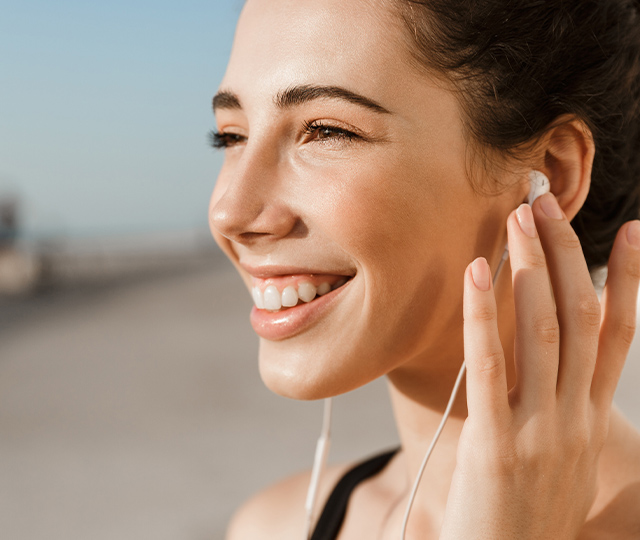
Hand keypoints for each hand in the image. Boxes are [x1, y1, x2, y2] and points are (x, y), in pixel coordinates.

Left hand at [440, 193, 639, 538]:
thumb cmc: (527, 514)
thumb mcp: (557, 458)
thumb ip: (560, 409)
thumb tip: (550, 363)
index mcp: (592, 417)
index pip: (617, 334)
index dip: (628, 280)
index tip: (632, 231)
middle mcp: (576, 416)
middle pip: (578, 316)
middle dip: (564, 253)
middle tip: (544, 202)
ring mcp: (542, 430)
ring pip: (544, 331)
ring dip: (531, 268)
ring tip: (517, 219)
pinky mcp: (499, 445)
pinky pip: (492, 366)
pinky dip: (484, 315)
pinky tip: (475, 272)